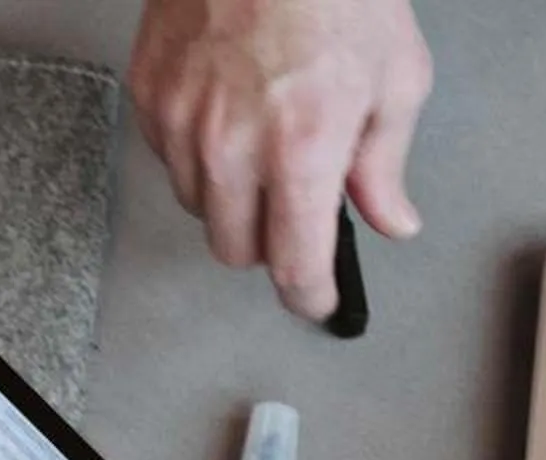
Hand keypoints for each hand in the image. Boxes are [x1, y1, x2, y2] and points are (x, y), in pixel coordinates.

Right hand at [128, 0, 432, 319]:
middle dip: (267, 243)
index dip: (309, 294)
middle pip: (236, 250)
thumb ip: (384, 162)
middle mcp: (234, 148)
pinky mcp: (150, 100)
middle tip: (292, 210)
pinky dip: (199, 154)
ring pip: (200, 207)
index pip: (295, 262)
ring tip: (260, 146)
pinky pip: (170, 160)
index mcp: (303, 148)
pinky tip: (229, 114)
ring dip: (230, 198)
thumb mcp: (395, 74)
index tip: (316, 300)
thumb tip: (389, 218)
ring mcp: (182, 125)